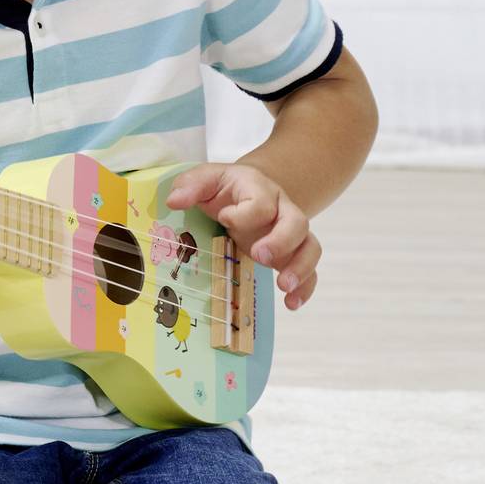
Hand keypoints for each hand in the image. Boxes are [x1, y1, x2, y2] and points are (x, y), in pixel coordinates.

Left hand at [157, 162, 322, 309]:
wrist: (247, 191)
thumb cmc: (224, 189)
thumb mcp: (205, 179)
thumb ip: (190, 185)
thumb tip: (174, 201)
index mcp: (260, 189)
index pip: (262, 202)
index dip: (244, 213)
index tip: (223, 219)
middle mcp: (282, 210)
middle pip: (297, 223)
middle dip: (281, 241)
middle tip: (260, 255)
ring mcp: (290, 235)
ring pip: (310, 248)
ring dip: (301, 268)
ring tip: (284, 286)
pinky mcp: (292, 255)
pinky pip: (310, 271)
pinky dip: (304, 288)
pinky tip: (292, 304)